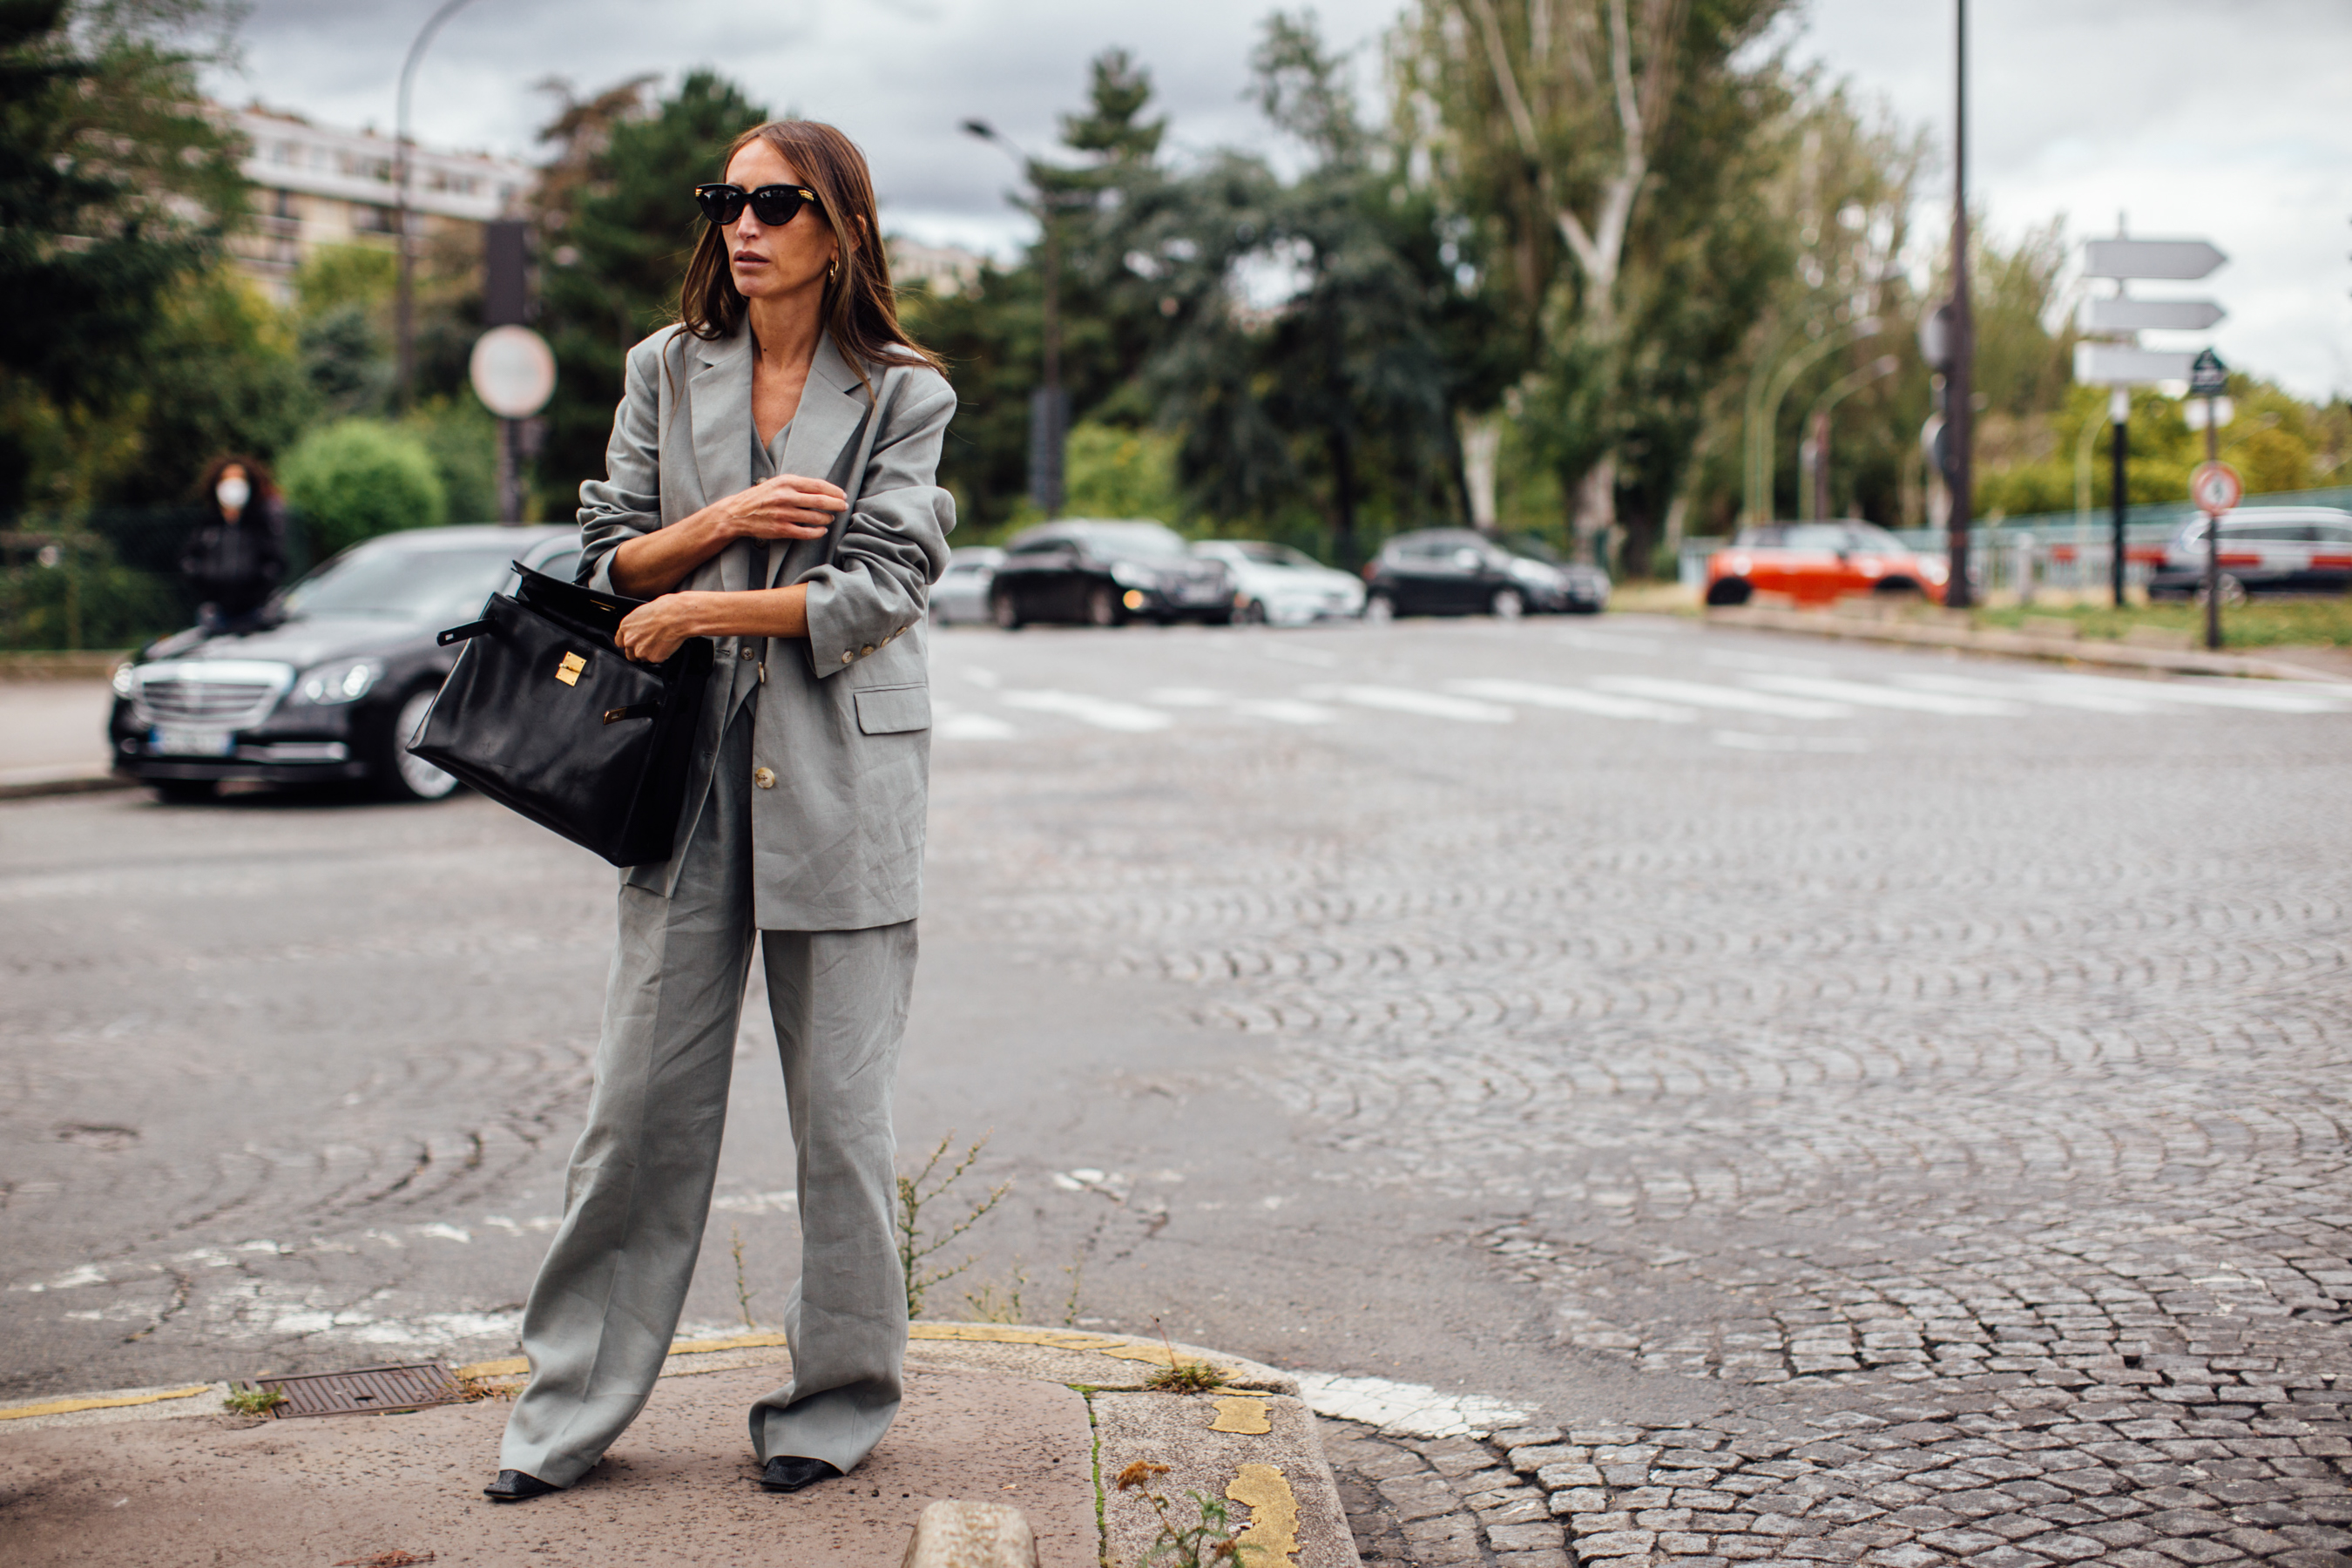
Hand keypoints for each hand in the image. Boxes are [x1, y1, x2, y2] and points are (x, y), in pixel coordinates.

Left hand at [615, 593, 706, 663]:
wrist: (678, 615)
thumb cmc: (664, 609)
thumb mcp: (643, 612)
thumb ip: (636, 625)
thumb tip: (639, 629)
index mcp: (625, 627)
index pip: (620, 642)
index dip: (629, 643)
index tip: (636, 643)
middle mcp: (629, 640)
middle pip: (629, 654)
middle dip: (639, 650)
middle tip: (651, 644)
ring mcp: (640, 651)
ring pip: (642, 658)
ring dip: (649, 654)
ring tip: (660, 642)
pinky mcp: (653, 658)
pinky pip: (655, 660)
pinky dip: (661, 655)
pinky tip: (666, 645)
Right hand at [724, 474, 845, 541]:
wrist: (738, 513)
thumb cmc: (761, 497)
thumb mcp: (777, 483)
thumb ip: (798, 485)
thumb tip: (823, 489)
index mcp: (786, 482)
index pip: (818, 485)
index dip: (833, 491)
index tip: (842, 495)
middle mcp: (786, 497)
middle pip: (820, 501)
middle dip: (836, 504)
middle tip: (843, 507)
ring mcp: (784, 514)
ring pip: (815, 517)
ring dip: (827, 518)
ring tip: (830, 518)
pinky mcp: (781, 529)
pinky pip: (806, 532)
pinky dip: (818, 532)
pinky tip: (822, 530)